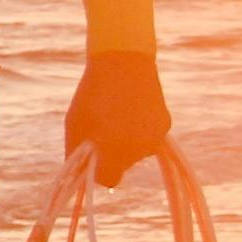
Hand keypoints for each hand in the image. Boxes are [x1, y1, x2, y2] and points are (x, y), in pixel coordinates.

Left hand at [63, 50, 171, 187]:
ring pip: (137, 151)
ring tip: (117, 113)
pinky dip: (141, 130)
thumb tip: (79, 175)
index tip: (93, 159)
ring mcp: (156, 138)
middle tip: (102, 128)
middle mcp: (139, 151)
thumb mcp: (75, 125)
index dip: (99, 171)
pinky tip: (132, 109)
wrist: (124, 61)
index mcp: (115, 153)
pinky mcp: (166, 125)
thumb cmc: (92, 95)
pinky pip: (150, 137)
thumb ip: (76, 154)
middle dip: (112, 154)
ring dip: (128, 141)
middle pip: (123, 164)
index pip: (109, 180)